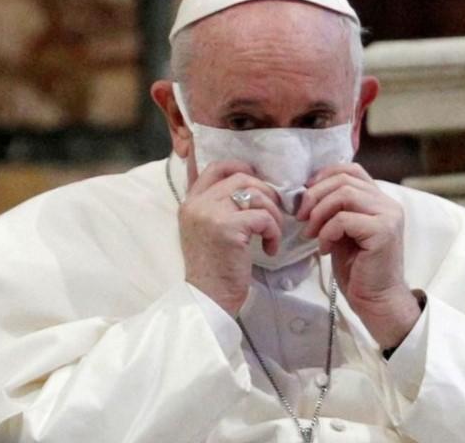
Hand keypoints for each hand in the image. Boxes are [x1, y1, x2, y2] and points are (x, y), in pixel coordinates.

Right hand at [180, 160, 282, 315]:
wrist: (207, 298)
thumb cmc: (212, 269)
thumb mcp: (205, 231)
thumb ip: (217, 207)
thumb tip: (250, 188)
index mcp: (190, 203)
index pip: (216, 167)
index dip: (241, 168)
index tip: (257, 183)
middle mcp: (197, 204)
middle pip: (241, 178)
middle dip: (266, 193)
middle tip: (273, 214)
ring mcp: (211, 214)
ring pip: (256, 195)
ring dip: (273, 214)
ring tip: (271, 234)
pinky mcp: (229, 228)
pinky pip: (263, 217)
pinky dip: (274, 231)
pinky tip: (269, 248)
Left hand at [296, 163, 420, 347]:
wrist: (377, 300)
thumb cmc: (358, 269)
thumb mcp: (342, 232)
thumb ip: (334, 209)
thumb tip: (307, 192)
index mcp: (378, 200)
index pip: (350, 169)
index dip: (323, 176)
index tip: (305, 196)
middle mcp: (387, 203)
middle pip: (344, 179)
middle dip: (315, 196)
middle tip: (301, 217)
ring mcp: (388, 216)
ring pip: (344, 195)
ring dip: (319, 213)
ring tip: (311, 233)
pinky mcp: (383, 231)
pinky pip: (344, 219)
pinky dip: (327, 231)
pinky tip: (325, 248)